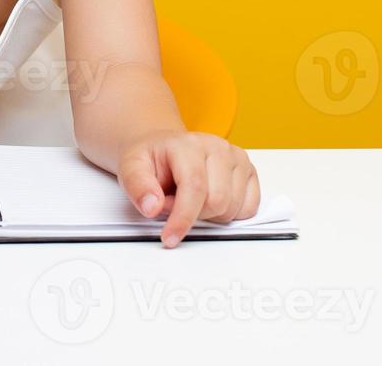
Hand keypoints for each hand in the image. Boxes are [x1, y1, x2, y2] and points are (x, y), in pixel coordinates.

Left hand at [116, 129, 259, 247]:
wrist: (165, 148)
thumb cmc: (152, 158)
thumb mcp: (131, 167)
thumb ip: (138, 187)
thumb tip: (152, 207)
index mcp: (189, 144)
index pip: (194, 187)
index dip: (183, 217)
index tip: (170, 237)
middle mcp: (218, 148)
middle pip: (216, 202)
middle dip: (192, 214)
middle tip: (172, 203)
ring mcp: (237, 159)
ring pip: (232, 209)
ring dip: (209, 215)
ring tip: (190, 198)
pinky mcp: (250, 172)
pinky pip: (248, 209)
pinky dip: (228, 214)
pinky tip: (210, 201)